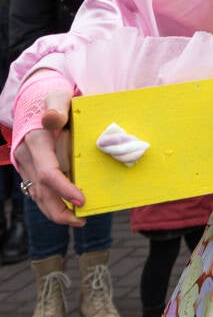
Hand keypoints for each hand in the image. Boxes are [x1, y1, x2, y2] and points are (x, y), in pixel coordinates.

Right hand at [15, 87, 84, 224]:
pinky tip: (67, 209)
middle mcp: (27, 157)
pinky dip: (51, 202)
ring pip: (37, 195)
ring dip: (55, 211)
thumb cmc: (54, 100)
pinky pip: (38, 191)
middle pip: (40, 192)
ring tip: (78, 219)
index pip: (48, 173)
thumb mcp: (58, 97)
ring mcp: (25, 165)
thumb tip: (52, 118)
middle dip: (59, 211)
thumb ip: (57, 106)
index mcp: (36, 142)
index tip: (82, 199)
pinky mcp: (28, 169)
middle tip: (81, 220)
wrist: (36, 101)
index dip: (64, 189)